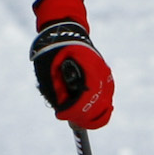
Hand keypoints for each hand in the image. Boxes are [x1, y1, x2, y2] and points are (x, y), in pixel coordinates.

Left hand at [29, 0, 113, 128]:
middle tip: (68, 121)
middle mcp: (101, 71)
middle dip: (83, 117)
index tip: (60, 115)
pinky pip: (105, 100)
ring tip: (75, 120)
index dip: (73, 110)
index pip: (86, 95)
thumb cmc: (52, 51)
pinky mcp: (105, 80)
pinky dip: (96, 110)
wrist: (65, 33)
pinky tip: (84, 114)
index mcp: (87, 65)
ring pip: (105, 105)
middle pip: (99, 104)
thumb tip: (64, 112)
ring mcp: (105, 76)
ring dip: (91, 116)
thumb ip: (56, 90)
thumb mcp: (48, 70)